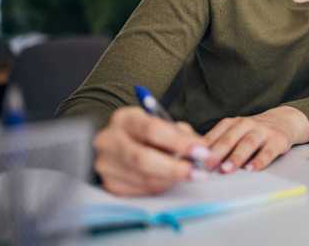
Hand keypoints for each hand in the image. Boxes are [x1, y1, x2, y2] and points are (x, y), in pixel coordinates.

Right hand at [93, 106, 211, 195]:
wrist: (118, 145)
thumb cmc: (147, 133)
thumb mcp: (162, 124)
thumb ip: (182, 135)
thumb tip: (203, 151)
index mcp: (125, 118)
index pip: (152, 130)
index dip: (179, 142)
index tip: (201, 151)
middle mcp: (109, 140)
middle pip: (142, 158)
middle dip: (174, 168)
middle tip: (198, 172)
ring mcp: (106, 164)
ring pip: (144, 178)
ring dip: (171, 179)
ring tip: (189, 174)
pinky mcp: (110, 184)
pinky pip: (141, 190)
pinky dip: (161, 186)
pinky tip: (169, 179)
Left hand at [203, 106, 308, 172]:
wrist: (285, 120)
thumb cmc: (254, 132)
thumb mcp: (236, 132)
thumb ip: (219, 143)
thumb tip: (195, 161)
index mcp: (233, 123)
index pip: (216, 134)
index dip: (204, 147)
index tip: (193, 159)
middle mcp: (247, 124)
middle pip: (230, 138)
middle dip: (218, 152)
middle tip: (207, 165)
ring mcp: (263, 131)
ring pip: (248, 143)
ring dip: (236, 157)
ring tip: (226, 169)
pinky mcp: (278, 140)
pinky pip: (268, 151)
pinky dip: (260, 160)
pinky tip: (252, 169)